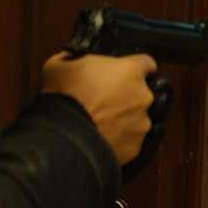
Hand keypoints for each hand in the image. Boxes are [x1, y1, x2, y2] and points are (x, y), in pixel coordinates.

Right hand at [40, 52, 156, 164]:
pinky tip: (101, 138)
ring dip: (123, 120)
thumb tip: (82, 62)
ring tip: (100, 123)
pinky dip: (119, 140)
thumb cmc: (62, 95)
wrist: (60, 134)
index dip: (136, 68)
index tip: (128, 74)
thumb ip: (84, 59)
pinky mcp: (135, 147)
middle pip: (141, 94)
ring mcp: (141, 124)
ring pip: (137, 119)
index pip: (147, 63)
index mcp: (131, 71)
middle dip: (126, 97)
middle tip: (104, 102)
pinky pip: (130, 141)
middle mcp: (143, 97)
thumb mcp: (64, 62)